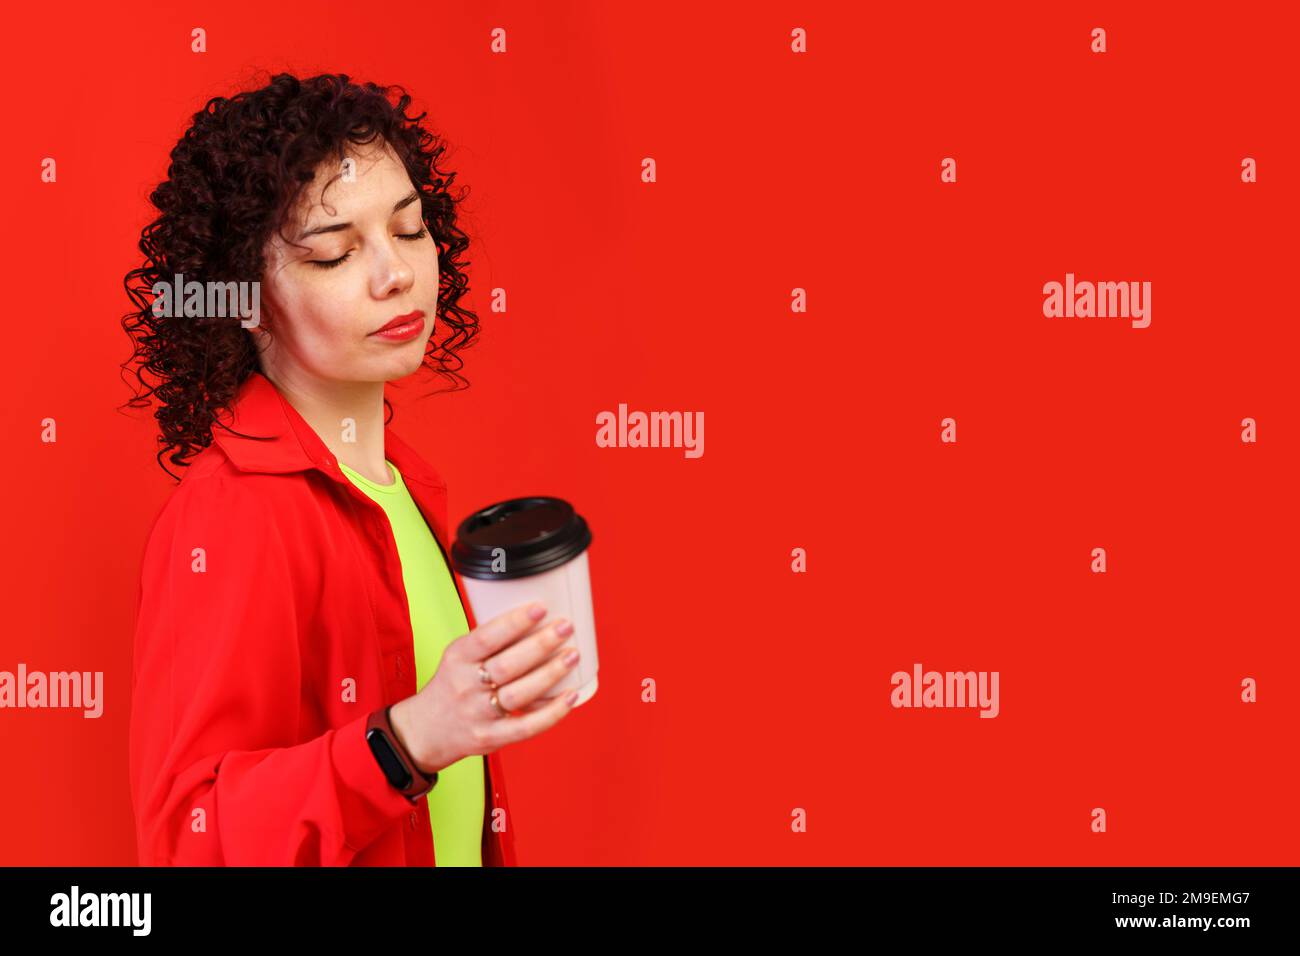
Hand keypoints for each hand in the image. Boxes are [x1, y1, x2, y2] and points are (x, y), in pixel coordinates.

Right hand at [388, 602, 580, 773]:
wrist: (427, 730)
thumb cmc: (453, 685)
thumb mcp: (458, 656)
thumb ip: (490, 640)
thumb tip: (537, 615)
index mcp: (457, 659)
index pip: (486, 638)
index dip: (514, 622)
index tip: (540, 608)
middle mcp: (466, 686)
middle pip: (507, 665)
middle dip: (540, 644)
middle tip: (565, 627)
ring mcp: (479, 714)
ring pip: (519, 694)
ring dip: (550, 673)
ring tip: (573, 655)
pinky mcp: (491, 737)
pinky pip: (526, 727)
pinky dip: (552, 712)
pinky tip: (571, 696)